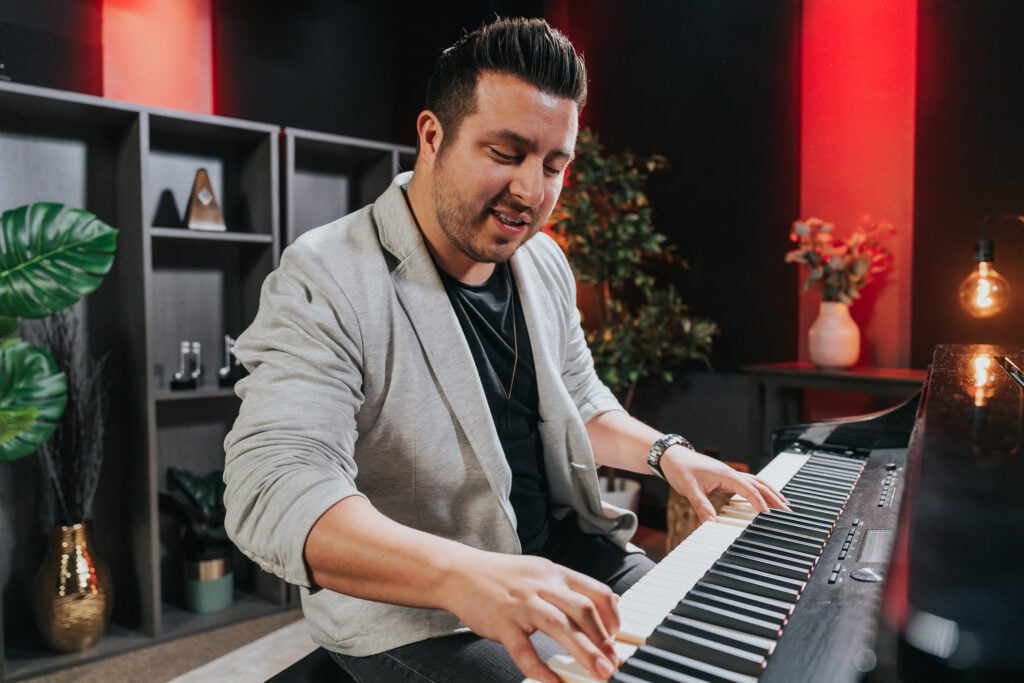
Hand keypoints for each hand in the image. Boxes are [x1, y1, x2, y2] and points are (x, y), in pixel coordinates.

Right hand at [441, 550, 619, 681]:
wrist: (459, 573)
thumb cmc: (501, 577)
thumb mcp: (541, 572)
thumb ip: (571, 588)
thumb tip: (608, 604)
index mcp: (555, 574)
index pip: (596, 592)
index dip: (613, 618)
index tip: (617, 640)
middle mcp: (542, 586)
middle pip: (583, 610)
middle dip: (604, 640)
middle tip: (614, 663)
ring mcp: (521, 604)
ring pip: (559, 626)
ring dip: (584, 652)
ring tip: (600, 673)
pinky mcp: (502, 623)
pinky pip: (524, 649)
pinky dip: (540, 669)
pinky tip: (553, 682)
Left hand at [660, 445, 788, 522]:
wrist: (671, 455)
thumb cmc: (680, 468)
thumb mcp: (690, 489)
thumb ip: (702, 506)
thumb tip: (711, 523)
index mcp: (726, 475)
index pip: (749, 490)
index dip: (760, 503)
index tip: (770, 516)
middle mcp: (731, 473)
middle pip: (759, 485)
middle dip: (774, 497)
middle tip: (788, 511)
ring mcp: (729, 474)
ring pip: (756, 482)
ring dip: (770, 492)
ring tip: (783, 504)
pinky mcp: (725, 477)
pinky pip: (748, 483)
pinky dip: (759, 490)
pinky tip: (761, 498)